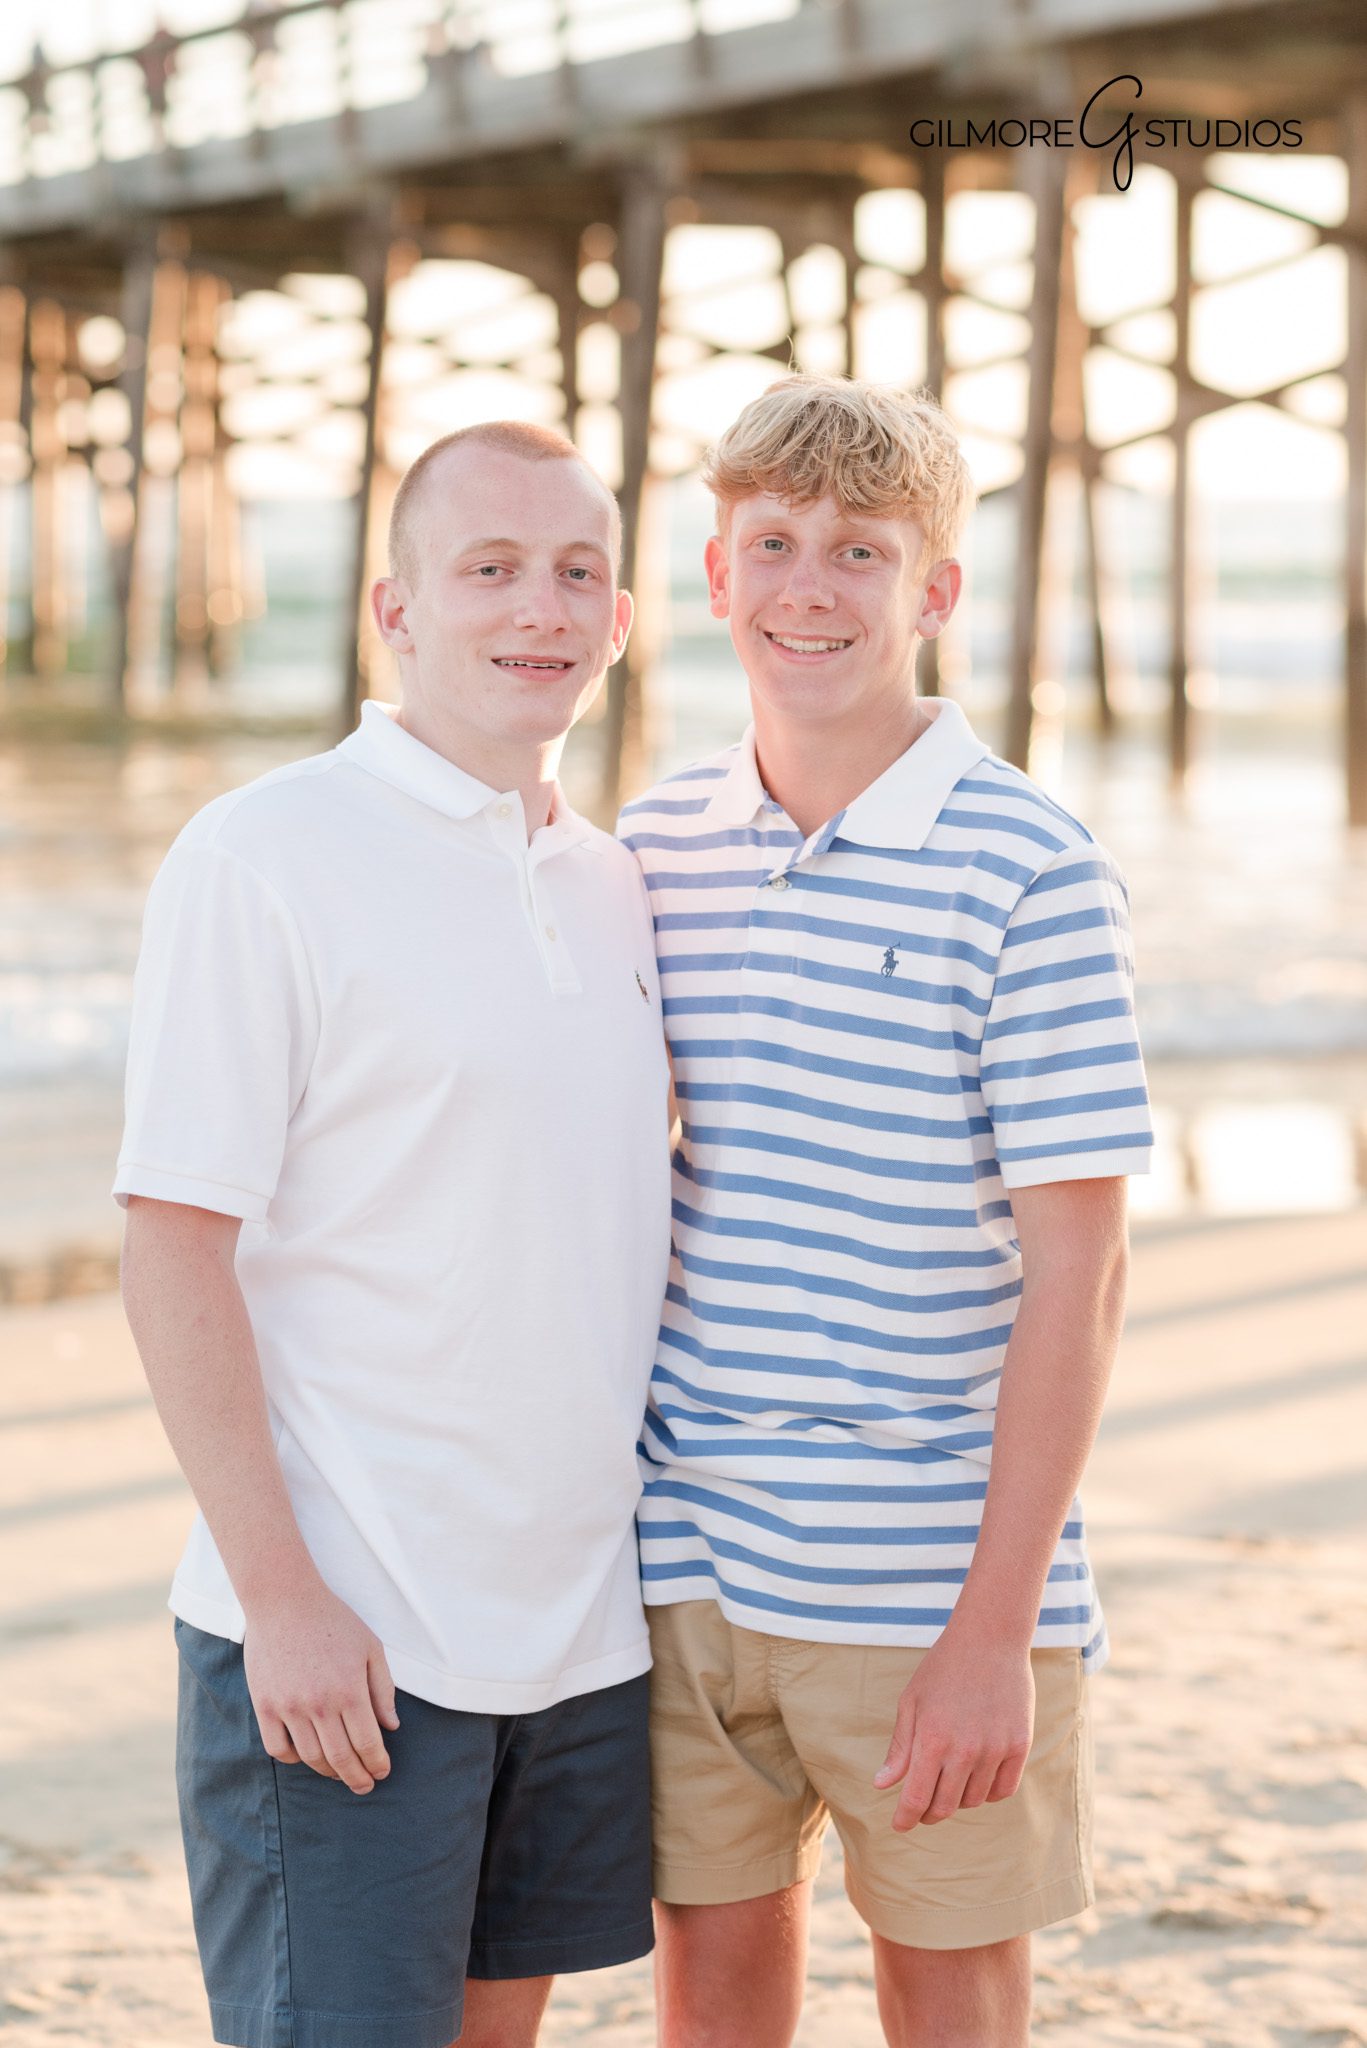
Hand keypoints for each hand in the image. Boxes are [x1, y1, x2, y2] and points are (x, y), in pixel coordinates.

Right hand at [242, 1580, 400, 1794]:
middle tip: (364, 1786)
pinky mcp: (265, 1706)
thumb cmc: (333, 1621)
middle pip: (340, 1759)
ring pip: (311, 1758)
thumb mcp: (370, 1647)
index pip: (367, 1744)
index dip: (377, 1764)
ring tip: (339, 1772)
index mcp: (349, 1690)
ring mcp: (289, 1708)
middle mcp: (319, 1704)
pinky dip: (294, 1759)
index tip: (382, 1773)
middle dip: (357, 1778)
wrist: (284, 1600)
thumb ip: (383, 1689)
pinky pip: (279, 1749)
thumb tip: (391, 1727)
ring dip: (328, 1772)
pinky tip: (307, 1755)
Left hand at [873, 1628, 1033, 1831]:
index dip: (906, 1818)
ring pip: (974, 1800)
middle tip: (922, 1806)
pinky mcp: (1019, 1745)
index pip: (916, 1799)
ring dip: (958, 1799)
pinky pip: (1003, 1789)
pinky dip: (988, 1792)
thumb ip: (900, 1748)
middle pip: (945, 1806)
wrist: (990, 1639)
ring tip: (949, 1781)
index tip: (899, 1825)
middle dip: (929, 1813)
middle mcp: (964, 1750)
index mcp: (932, 1739)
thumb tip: (883, 1786)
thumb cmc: (943, 1669)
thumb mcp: (912, 1702)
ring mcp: (995, 1749)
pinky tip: (977, 1778)